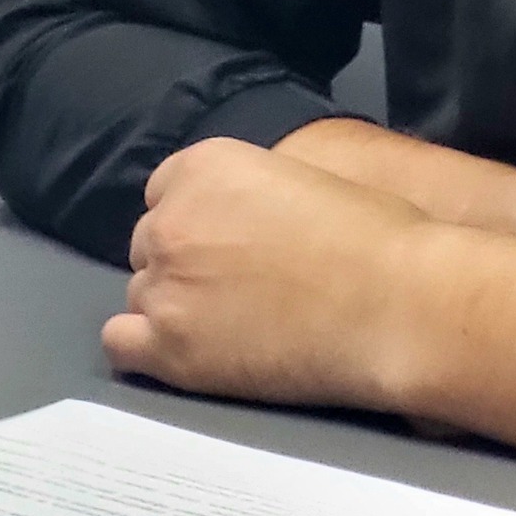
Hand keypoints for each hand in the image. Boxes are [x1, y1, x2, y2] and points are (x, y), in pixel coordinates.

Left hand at [102, 138, 428, 410]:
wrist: (394, 300)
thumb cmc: (375, 234)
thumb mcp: (303, 178)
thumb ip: (249, 195)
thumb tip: (240, 223)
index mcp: (207, 166)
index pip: (165, 190)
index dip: (198, 216)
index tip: (227, 239)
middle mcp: (173, 221)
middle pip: (151, 242)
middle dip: (186, 260)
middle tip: (236, 285)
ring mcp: (165, 287)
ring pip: (141, 294)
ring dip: (175, 304)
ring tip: (229, 323)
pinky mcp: (169, 350)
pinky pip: (120, 344)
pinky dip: (147, 347)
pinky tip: (189, 350)